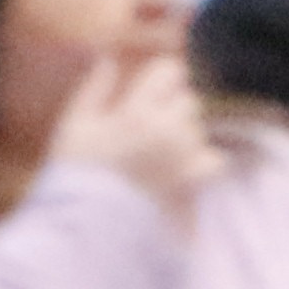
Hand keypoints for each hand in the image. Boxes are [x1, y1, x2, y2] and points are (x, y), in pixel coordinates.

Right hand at [48, 43, 229, 221]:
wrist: (88, 230)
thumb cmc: (75, 176)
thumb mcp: (74, 126)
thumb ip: (94, 89)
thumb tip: (107, 59)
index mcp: (137, 113)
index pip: (171, 71)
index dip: (160, 78)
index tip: (146, 93)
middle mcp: (167, 132)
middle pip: (188, 100)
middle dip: (171, 109)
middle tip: (144, 130)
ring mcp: (183, 159)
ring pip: (198, 129)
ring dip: (184, 136)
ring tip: (156, 154)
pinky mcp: (193, 185)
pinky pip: (213, 161)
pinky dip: (201, 162)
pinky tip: (178, 171)